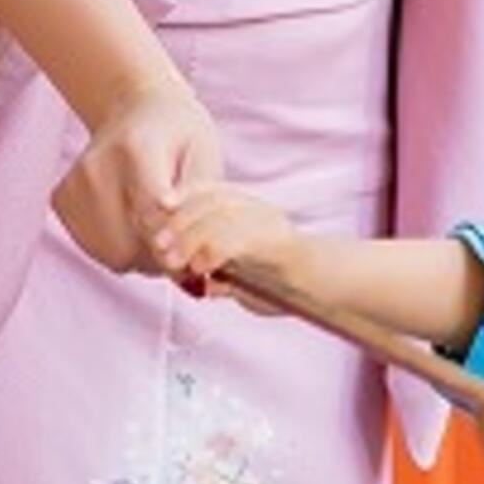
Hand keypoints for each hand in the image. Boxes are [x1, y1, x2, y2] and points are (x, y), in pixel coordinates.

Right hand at [51, 76, 224, 275]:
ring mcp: (72, 184)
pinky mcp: (60, 200)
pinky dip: (119, 247)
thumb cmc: (180, 136)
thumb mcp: (204, 157)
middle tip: (180, 239)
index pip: (150, 212)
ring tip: (157, 225)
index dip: (173, 243)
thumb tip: (184, 261)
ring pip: (110, 255)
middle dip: (158, 255)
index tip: (190, 256)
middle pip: (126, 245)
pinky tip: (133, 221)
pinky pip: (95, 250)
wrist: (137, 110)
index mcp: (136, 148)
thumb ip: (198, 206)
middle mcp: (95, 166)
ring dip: (140, 255)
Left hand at [145, 179, 307, 306]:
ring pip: (221, 217)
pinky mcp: (274, 242)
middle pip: (213, 201)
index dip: (186, 196)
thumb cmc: (288, 289)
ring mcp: (268, 224)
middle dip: (181, 220)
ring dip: (190, 237)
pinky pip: (237, 240)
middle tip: (158, 244)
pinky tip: (200, 268)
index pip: (214, 192)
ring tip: (172, 260)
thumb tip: (205, 287)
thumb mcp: (248, 283)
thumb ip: (227, 279)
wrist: (325, 291)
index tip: (161, 208)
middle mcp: (261, 212)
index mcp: (253, 213)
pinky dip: (212, 251)